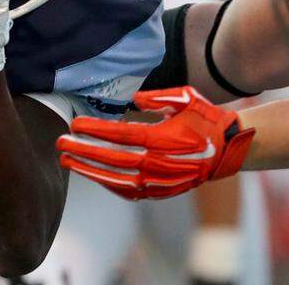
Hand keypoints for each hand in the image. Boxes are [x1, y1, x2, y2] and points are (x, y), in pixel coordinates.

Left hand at [57, 87, 254, 199]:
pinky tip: (94, 176)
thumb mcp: (184, 97)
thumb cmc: (204, 118)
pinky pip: (129, 192)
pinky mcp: (162, 192)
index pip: (119, 135)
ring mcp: (159, 181)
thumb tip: (132, 99)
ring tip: (68, 163)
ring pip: (116, 180)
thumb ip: (156, 96)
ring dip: (90, 171)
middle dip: (83, 152)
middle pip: (111, 159)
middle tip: (60, 145)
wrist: (228, 149)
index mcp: (162, 138)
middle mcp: (158, 163)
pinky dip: (110, 185)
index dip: (94, 130)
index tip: (75, 125)